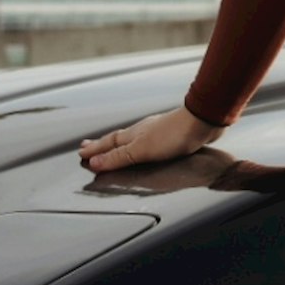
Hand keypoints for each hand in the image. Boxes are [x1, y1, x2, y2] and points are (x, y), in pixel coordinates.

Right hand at [78, 105, 223, 171]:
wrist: (202, 122)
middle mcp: (143, 130)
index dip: (95, 149)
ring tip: (112, 146)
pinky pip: (147, 142)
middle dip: (102, 145)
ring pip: (132, 138)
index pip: (108, 143)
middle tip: (88, 146)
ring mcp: (157, 131)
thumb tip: (94, 162)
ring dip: (119, 144)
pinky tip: (144, 146)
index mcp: (133, 134)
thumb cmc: (173, 135)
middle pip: (117, 138)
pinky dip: (138, 145)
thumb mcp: (141, 150)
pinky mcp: (171, 136)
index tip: (81, 153)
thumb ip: (118, 157)